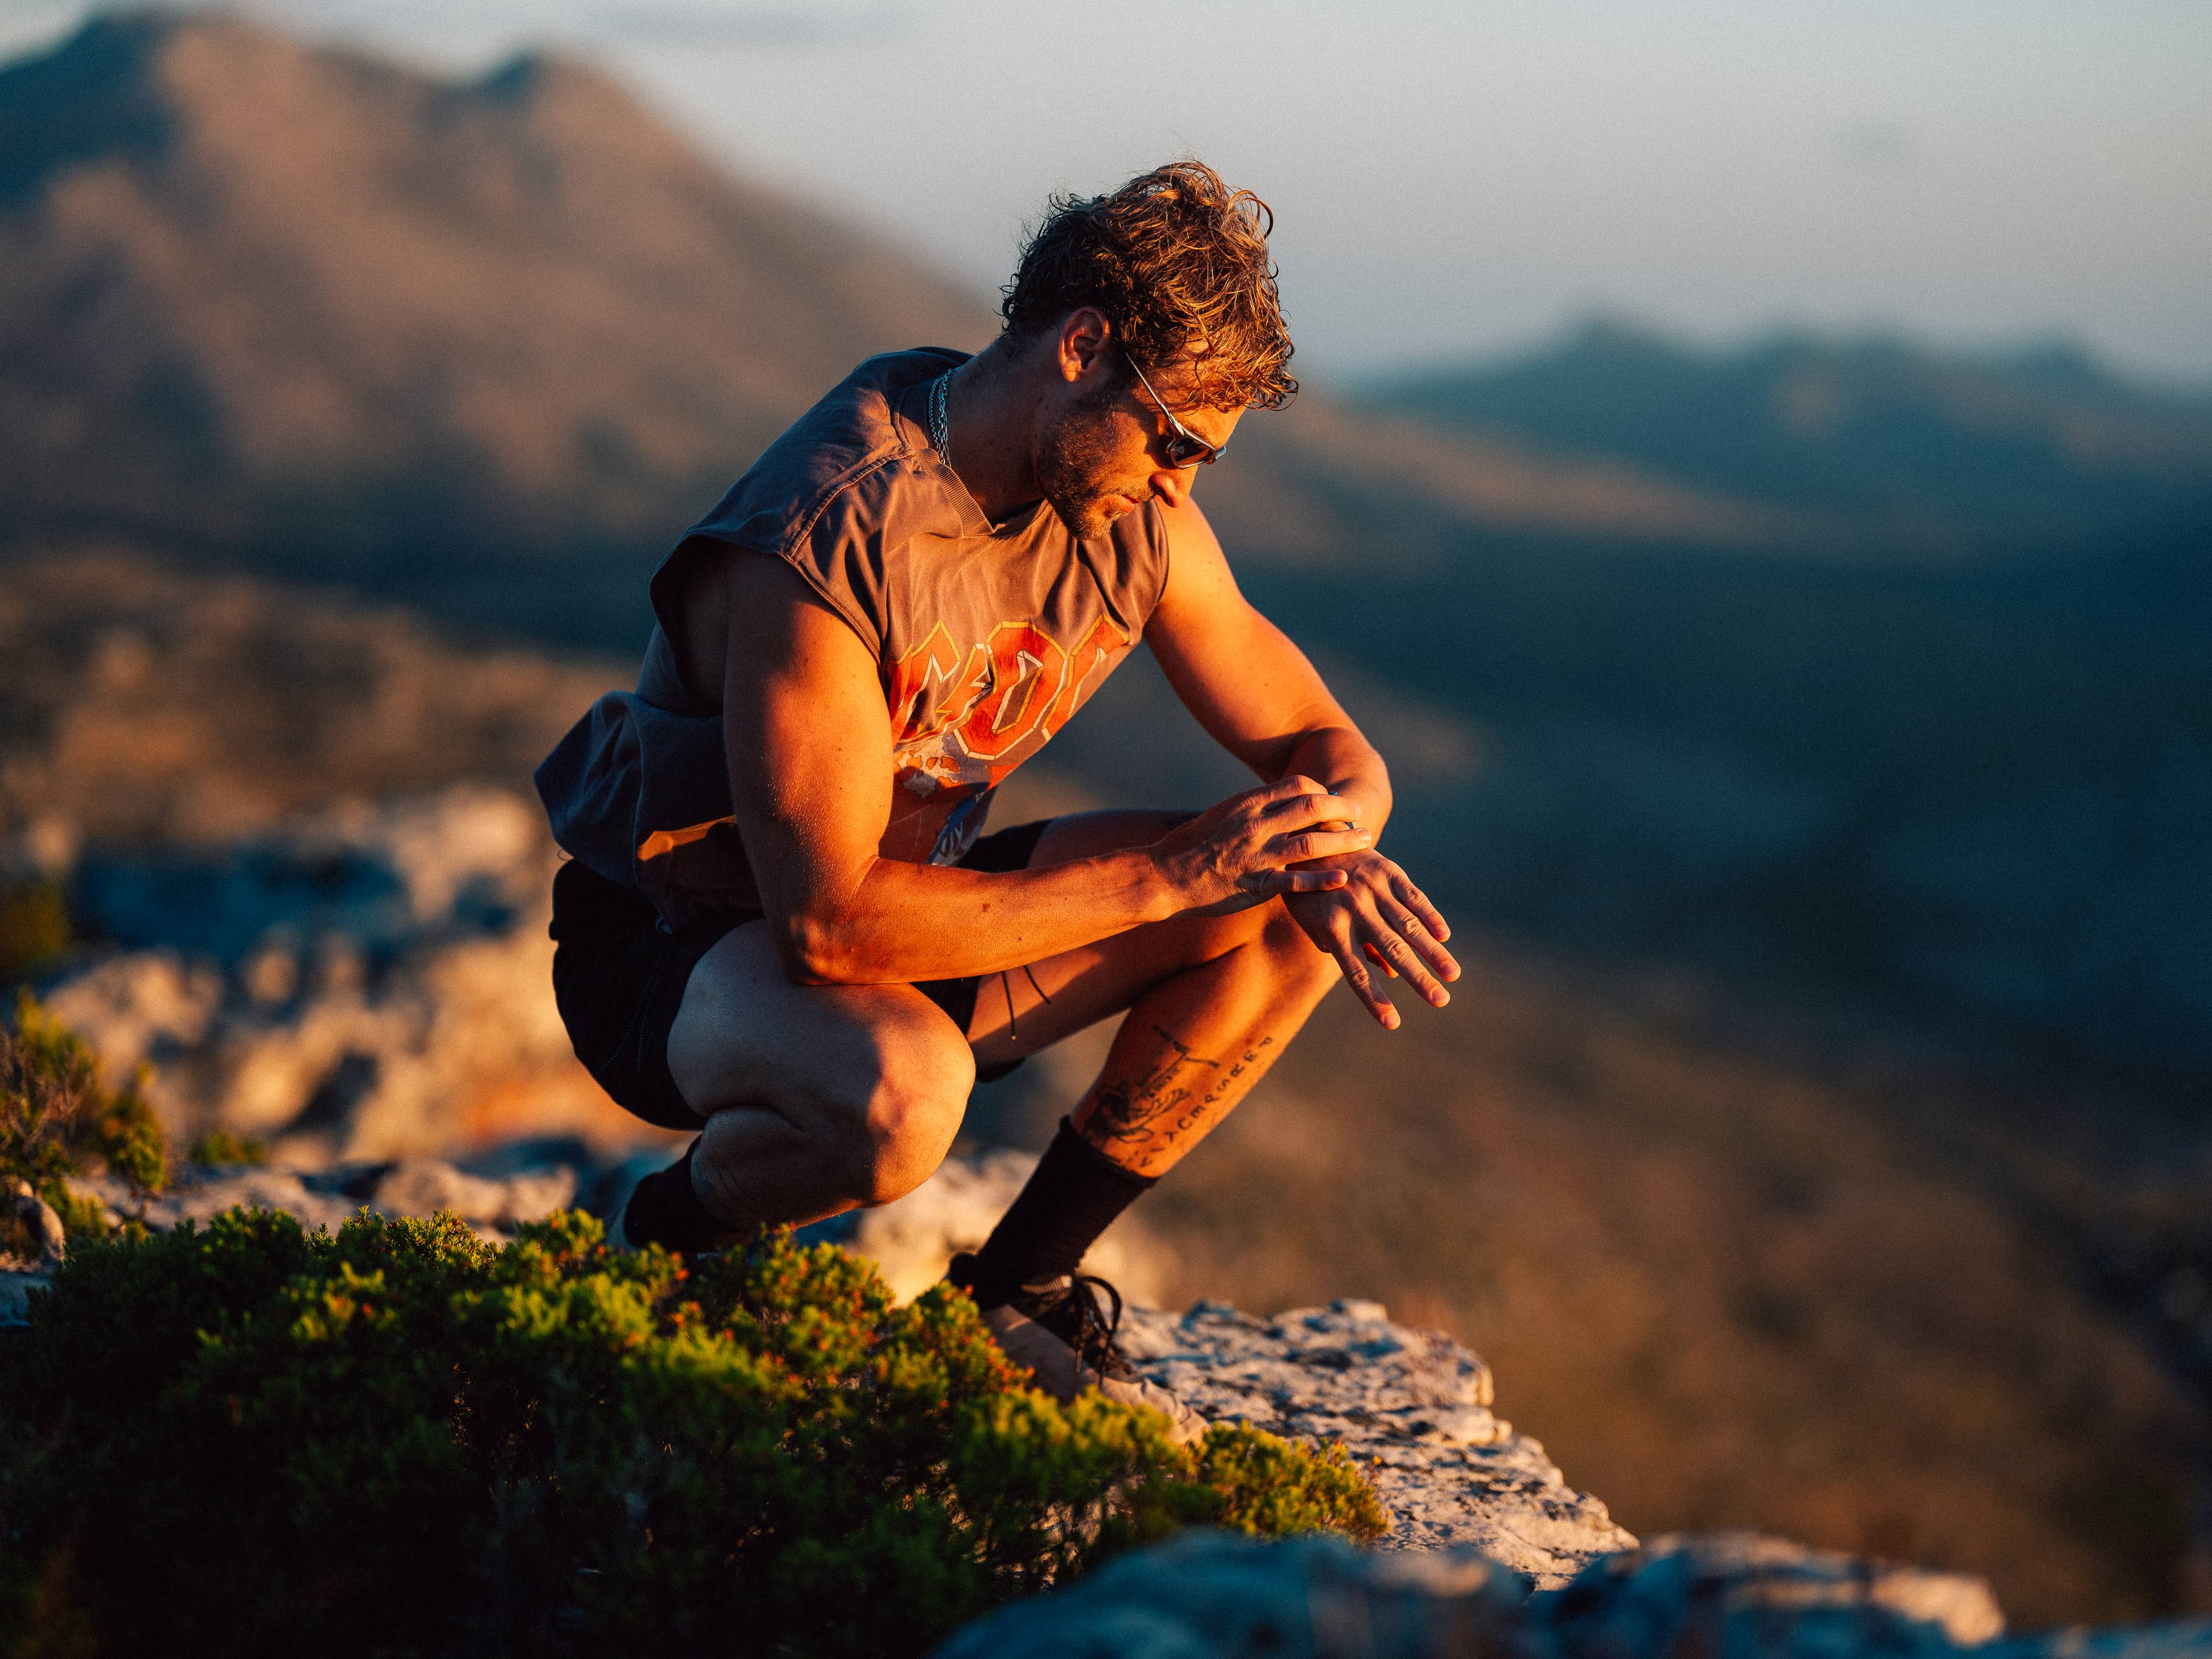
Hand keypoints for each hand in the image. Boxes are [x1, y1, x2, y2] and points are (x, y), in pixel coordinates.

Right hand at [1151, 776, 1373, 913]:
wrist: (1165, 875)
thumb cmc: (1190, 845)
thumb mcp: (1221, 814)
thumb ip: (1251, 808)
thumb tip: (1275, 801)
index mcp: (1248, 803)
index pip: (1298, 785)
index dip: (1323, 791)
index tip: (1333, 801)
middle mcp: (1256, 824)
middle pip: (1313, 807)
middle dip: (1343, 809)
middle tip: (1359, 815)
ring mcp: (1257, 855)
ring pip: (1312, 843)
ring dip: (1344, 842)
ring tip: (1365, 842)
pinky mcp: (1256, 885)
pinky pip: (1296, 882)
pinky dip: (1322, 880)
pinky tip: (1343, 879)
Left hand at [1283, 850, 1458, 1030]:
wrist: (1311, 841)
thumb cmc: (1311, 895)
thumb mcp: (1316, 924)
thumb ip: (1349, 949)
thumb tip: (1388, 974)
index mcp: (1332, 929)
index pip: (1356, 972)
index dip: (1375, 999)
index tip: (1393, 1023)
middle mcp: (1354, 910)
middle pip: (1391, 950)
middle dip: (1418, 978)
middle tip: (1441, 1001)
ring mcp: (1373, 889)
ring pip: (1409, 925)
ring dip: (1433, 952)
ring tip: (1452, 975)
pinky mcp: (1388, 871)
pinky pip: (1414, 896)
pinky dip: (1430, 916)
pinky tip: (1445, 936)